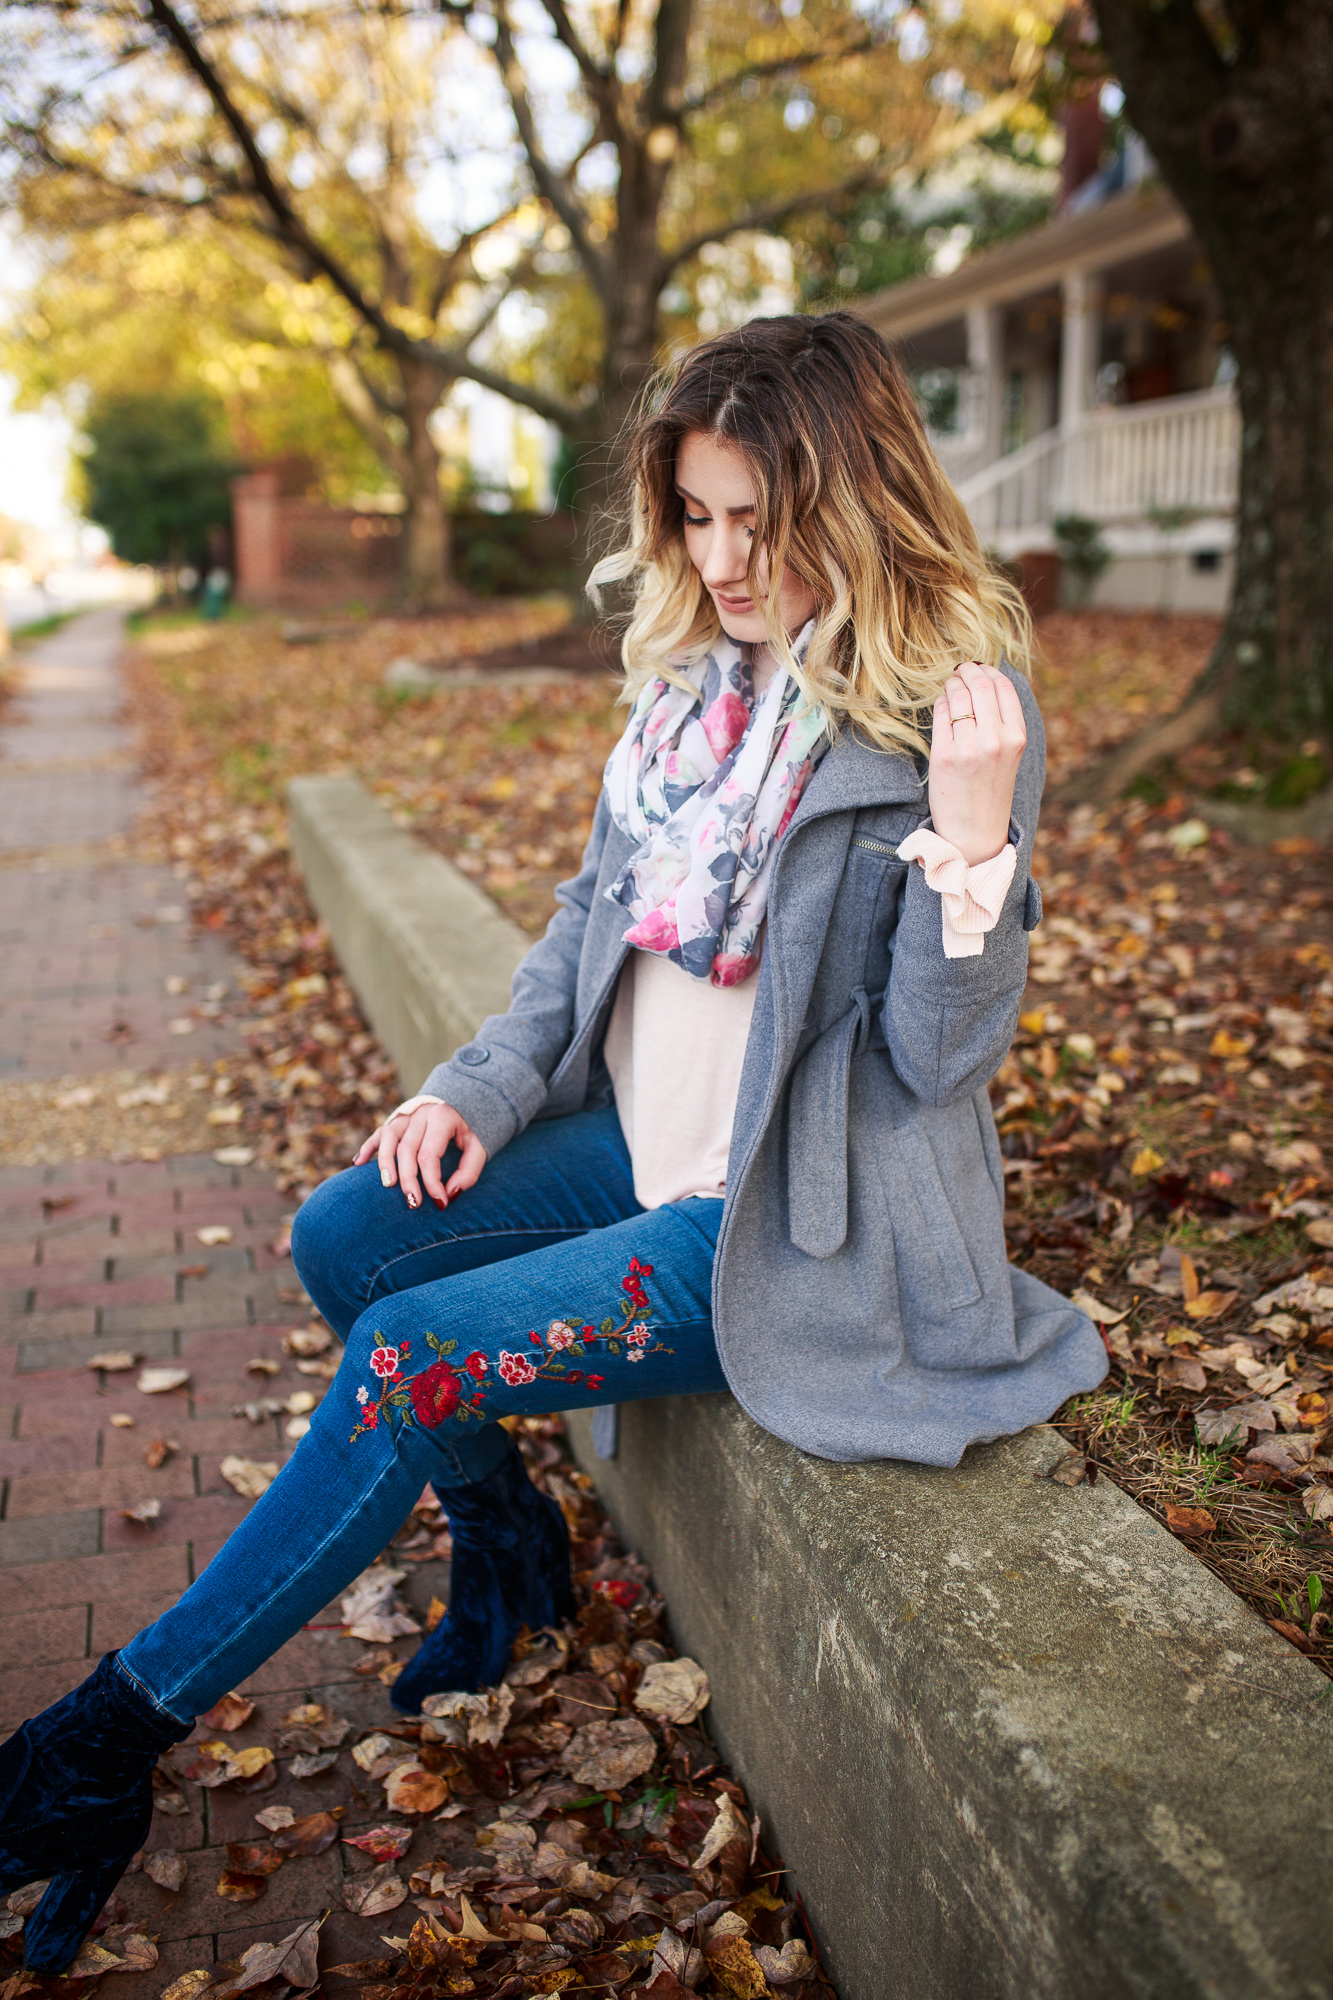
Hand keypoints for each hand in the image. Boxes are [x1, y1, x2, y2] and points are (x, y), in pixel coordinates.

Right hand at [353, 1095, 487, 1209]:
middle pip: (407, 1149)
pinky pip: (377, 1133)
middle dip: (408, 1179)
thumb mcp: (478, 1148)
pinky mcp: (394, 1119)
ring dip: (385, 1162)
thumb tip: (450, 1194)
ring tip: (388, 1185)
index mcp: (442, 1117)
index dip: (433, 1182)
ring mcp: (405, 1115)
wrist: (458, 1102)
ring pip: (388, 1137)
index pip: (431, 1155)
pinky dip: (367, 1148)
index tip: (440, 1203)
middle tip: (413, 1203)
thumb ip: (469, 1172)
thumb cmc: (467, 1132)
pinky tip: (358, 1163)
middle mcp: (420, 1114)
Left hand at [927, 663, 1026, 866]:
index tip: (979, 668)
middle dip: (968, 672)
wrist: (974, 831)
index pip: (1003, 687)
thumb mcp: (1010, 754)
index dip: (988, 671)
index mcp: (1016, 737)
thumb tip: (986, 681)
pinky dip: (940, 703)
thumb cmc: (990, 790)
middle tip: (960, 670)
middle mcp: (995, 740)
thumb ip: (1003, 722)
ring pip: (957, 696)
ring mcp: (968, 748)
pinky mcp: (944, 755)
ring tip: (950, 686)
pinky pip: (940, 714)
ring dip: (951, 685)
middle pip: (979, 686)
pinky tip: (942, 706)